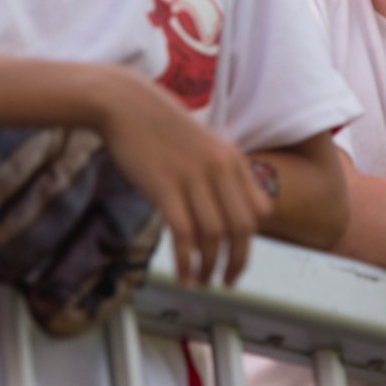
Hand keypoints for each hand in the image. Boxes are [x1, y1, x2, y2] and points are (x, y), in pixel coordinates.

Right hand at [93, 68, 271, 286]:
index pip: (260, 210)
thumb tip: (227, 213)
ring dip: (210, 266)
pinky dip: (186, 261)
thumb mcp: (205, 147)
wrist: (126, 104)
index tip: (239, 257)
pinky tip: (183, 275)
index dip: (251, 240)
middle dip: (238, 261)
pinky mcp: (165, 186)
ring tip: (201, 281)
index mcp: (234, 159)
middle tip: (228, 281)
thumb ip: (220, 176)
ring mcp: (194, 177)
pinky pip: (184, 233)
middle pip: (242, 228)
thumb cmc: (161, 128)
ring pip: (215, 235)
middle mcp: (220, 169)